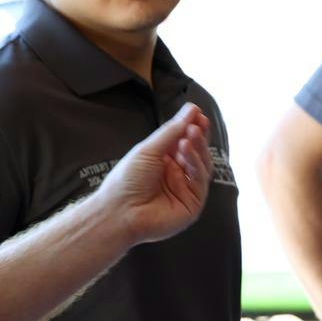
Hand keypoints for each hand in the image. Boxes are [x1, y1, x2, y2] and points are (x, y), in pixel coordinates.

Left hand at [99, 104, 212, 245]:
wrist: (119, 211)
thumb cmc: (127, 180)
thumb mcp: (149, 150)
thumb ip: (172, 131)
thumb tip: (192, 109)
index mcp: (164, 162)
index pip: (184, 142)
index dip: (192, 127)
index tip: (198, 113)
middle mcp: (177, 175)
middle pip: (196, 153)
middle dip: (198, 136)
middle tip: (199, 121)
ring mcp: (185, 190)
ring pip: (201, 165)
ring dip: (198, 147)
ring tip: (191, 132)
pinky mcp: (193, 204)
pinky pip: (200, 180)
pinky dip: (195, 163)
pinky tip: (185, 149)